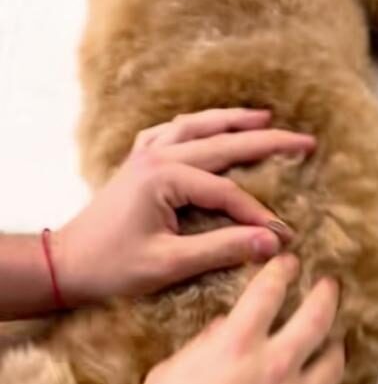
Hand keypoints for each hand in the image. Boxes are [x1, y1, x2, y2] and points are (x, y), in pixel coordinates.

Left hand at [54, 109, 314, 303]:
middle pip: (223, 142)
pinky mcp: (138, 160)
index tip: (285, 234)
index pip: (227, 192)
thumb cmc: (112, 266)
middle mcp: (157, 155)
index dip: (259, 214)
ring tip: (264, 116)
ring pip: (197, 125)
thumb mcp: (169, 264)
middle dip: (267, 141)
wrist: (65, 263)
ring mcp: (145, 153)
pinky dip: (196, 124)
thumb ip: (222, 249)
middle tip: (305, 140)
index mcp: (165, 177)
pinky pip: (172, 130)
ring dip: (232, 120)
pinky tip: (207, 126)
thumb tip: (271, 242)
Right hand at [121, 255, 344, 383]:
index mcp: (236, 346)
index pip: (268, 292)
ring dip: (334, 347)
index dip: (281, 270)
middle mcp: (275, 368)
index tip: (288, 261)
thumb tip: (224, 330)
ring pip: (335, 364)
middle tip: (330, 286)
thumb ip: (200, 348)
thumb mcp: (166, 379)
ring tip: (332, 343)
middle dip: (326, 294)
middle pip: (317, 317)